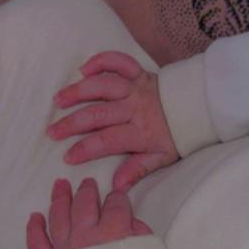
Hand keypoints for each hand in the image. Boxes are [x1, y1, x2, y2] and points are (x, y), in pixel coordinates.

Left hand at [27, 177, 152, 248]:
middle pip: (85, 203)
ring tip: (59, 184)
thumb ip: (141, 235)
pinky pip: (36, 243)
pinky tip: (34, 216)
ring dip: (59, 197)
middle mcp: (86, 235)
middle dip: (87, 190)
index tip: (117, 196)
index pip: (115, 204)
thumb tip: (129, 222)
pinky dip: (34, 229)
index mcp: (113, 231)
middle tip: (87, 182)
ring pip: (59, 215)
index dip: (118, 197)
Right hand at [47, 51, 178, 191]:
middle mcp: (136, 108)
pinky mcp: (139, 73)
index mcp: (141, 132)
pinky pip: (119, 62)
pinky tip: (83, 69)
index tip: (67, 156)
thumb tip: (116, 187)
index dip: (85, 149)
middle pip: (98, 114)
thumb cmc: (176, 136)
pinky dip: (101, 61)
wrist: (196, 108)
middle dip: (72, 123)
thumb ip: (138, 170)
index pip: (107, 141)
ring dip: (78, 92)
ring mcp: (136, 88)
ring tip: (58, 100)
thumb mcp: (161, 158)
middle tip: (52, 131)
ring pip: (103, 86)